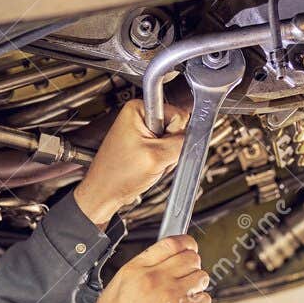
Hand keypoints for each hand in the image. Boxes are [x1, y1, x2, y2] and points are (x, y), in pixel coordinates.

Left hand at [73, 95, 191, 228]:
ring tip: (149, 164)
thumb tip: (197, 135)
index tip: (163, 146)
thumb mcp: (156, 157)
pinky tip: (150, 166)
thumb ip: (180, 143)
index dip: (175, 134)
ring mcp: (142, 131)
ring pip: (173, 141)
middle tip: (155, 159)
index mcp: (138, 109)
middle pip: (177, 128)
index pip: (178, 114)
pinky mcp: (144, 144)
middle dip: (171, 147)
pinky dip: (163, 161)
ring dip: (167, 157)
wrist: (105, 193)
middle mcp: (140, 116)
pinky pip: (166, 151)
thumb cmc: (118, 175)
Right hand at [93, 235, 210, 302]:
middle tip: (187, 275)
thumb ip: (130, 277)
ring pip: (201, 275)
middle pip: (189, 256)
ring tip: (186, 295)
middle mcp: (154, 279)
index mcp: (133, 272)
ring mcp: (172, 295)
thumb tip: (149, 264)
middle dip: (192, 264)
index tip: (188, 245)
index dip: (183, 242)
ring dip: (197, 284)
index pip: (168, 243)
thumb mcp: (110, 299)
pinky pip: (204, 298)